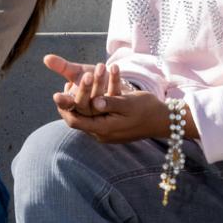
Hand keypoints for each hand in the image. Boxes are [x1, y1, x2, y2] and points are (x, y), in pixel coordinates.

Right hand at [46, 54, 126, 117]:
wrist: (113, 89)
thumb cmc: (90, 83)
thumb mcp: (77, 74)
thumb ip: (62, 67)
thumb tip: (46, 58)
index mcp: (73, 107)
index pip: (66, 106)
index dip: (63, 101)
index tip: (58, 95)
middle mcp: (87, 112)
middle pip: (83, 105)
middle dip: (84, 90)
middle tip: (87, 75)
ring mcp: (103, 111)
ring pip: (99, 101)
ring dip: (99, 83)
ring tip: (101, 65)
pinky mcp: (118, 106)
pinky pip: (117, 95)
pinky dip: (115, 80)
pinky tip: (114, 67)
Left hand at [62, 91, 195, 145]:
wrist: (163, 120)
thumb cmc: (147, 109)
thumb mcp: (129, 103)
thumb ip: (111, 102)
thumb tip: (95, 101)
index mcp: (105, 129)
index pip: (76, 121)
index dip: (65, 108)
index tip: (58, 94)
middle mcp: (103, 134)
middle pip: (78, 121)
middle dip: (70, 105)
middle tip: (65, 89)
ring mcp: (108, 133)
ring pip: (86, 119)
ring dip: (80, 104)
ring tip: (73, 88)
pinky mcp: (112, 129)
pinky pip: (96, 118)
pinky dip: (90, 107)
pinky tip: (88, 95)